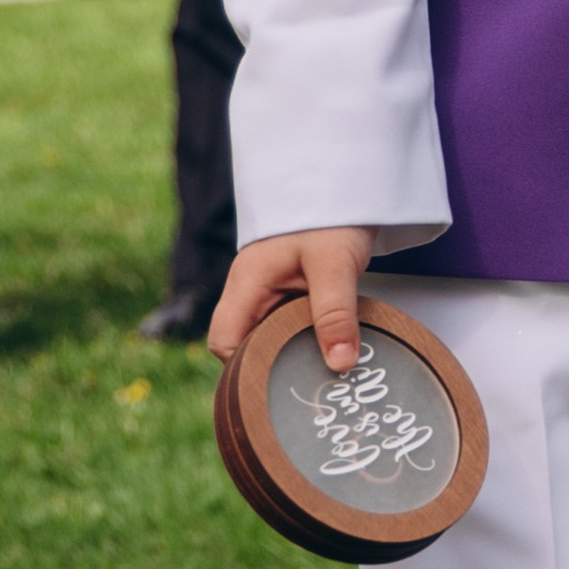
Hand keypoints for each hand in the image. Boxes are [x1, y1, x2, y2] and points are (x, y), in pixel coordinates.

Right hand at [211, 227, 376, 374]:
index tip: (278, 384)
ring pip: (267, 336)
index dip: (243, 368)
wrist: (344, 184)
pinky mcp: (289, 291)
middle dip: (270, 365)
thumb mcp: (335, 264)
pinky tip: (330, 348)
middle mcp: (250, 291)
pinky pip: (287, 325)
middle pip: (243, 343)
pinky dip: (304, 338)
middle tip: (307, 384)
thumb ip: (336, 313)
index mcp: (246, 283)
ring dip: (291, 352)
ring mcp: (268, 292)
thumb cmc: (330, 216)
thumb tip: (340, 364)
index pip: (223, 341)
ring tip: (322, 372)